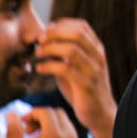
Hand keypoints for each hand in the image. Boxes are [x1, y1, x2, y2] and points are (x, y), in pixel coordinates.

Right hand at [7, 107, 81, 137]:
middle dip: (42, 118)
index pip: (46, 112)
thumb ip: (14, 133)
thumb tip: (11, 115)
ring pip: (67, 128)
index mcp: (56, 136)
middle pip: (59, 115)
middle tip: (28, 131)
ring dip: (51, 128)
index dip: (32, 113)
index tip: (22, 123)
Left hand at [34, 18, 115, 137]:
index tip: (46, 31)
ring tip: (37, 54)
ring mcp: (94, 70)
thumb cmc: (83, 90)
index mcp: (97, 50)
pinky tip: (39, 69)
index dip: (61, 24)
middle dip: (54, 34)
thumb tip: (43, 41)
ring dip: (50, 49)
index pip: (82, 26)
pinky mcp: (86, 84)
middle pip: (77, 34)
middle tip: (38, 40)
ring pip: (71, 49)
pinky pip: (65, 69)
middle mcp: (98, 57)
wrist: (99, 113)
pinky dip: (48, 66)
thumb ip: (64, 54)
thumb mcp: (75, 67)